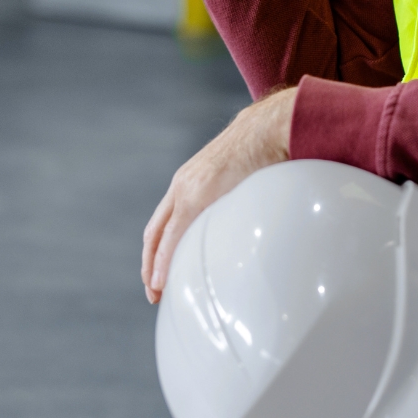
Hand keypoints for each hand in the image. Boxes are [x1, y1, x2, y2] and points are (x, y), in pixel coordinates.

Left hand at [142, 87, 296, 303]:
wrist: (267, 127)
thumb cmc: (264, 149)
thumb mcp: (242, 175)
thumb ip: (238, 196)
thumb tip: (255, 217)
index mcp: (192, 181)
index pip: (166, 220)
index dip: (160, 247)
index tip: (163, 271)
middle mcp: (182, 185)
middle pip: (155, 231)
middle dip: (150, 263)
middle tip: (155, 291)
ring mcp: (187, 190)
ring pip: (158, 236)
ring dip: (153, 266)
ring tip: (156, 291)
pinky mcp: (196, 195)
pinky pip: (174, 235)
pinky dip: (165, 258)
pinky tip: (162, 277)